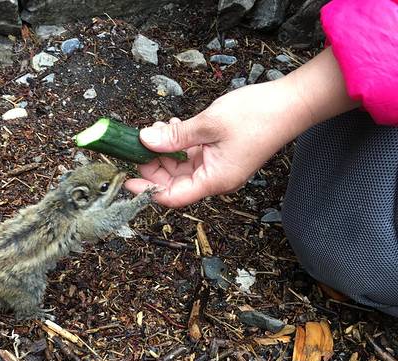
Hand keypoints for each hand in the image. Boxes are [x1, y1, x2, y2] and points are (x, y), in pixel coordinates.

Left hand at [125, 82, 299, 207]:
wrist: (293, 103)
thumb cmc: (258, 115)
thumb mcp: (209, 124)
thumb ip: (175, 136)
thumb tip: (145, 140)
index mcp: (214, 180)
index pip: (173, 196)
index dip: (147, 190)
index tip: (127, 179)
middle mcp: (216, 178)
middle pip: (174, 182)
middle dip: (152, 166)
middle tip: (134, 147)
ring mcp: (219, 166)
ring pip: (181, 166)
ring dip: (164, 150)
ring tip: (153, 130)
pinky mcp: (222, 153)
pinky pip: (193, 154)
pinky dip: (179, 142)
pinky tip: (171, 125)